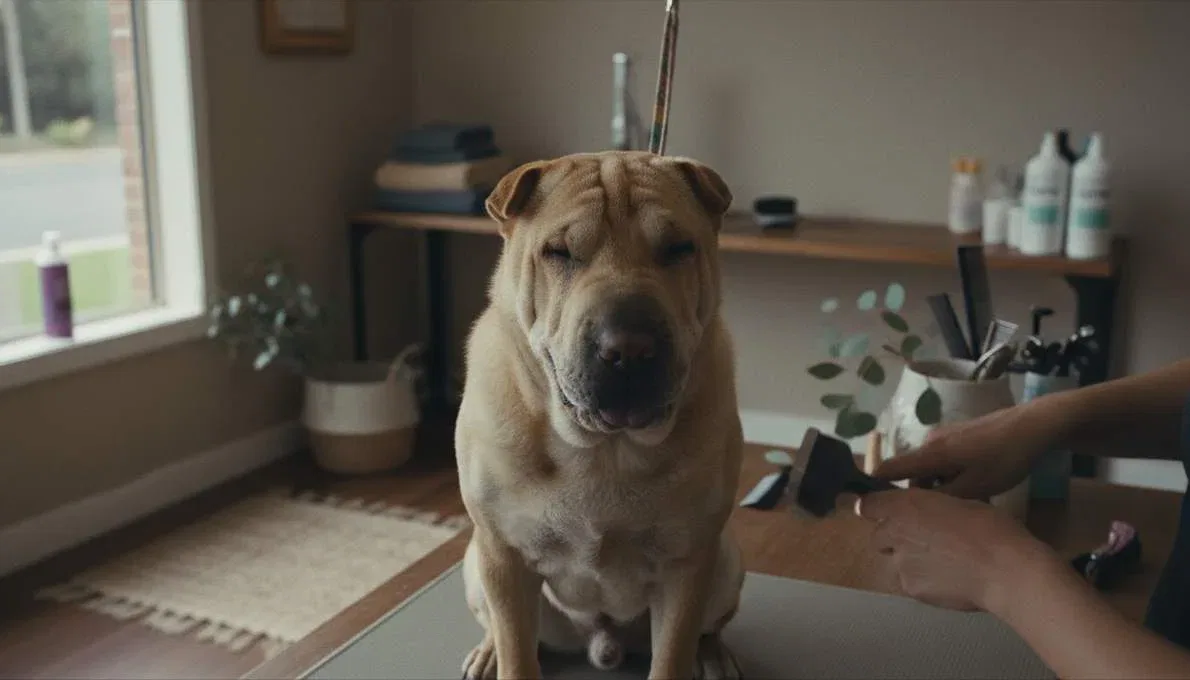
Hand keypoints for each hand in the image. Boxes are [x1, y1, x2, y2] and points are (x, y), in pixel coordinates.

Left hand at [856, 487, 1055, 613]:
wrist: (1004, 569)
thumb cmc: (989, 527)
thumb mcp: (960, 502)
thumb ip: (932, 508)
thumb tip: (928, 513)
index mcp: (906, 506)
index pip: (868, 506)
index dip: (875, 510)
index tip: (886, 514)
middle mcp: (895, 534)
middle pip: (878, 538)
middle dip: (894, 539)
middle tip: (923, 541)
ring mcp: (901, 565)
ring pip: (896, 563)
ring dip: (910, 562)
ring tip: (943, 565)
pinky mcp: (912, 589)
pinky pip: (912, 583)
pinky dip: (924, 581)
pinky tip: (949, 581)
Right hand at [872, 400, 1068, 498]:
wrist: (1033, 426)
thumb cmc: (1003, 459)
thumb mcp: (974, 489)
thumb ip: (941, 500)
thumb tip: (914, 510)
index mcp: (929, 455)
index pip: (888, 470)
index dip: (874, 488)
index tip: (869, 508)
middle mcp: (930, 442)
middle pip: (913, 474)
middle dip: (923, 495)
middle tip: (944, 517)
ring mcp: (945, 436)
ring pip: (931, 469)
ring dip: (942, 486)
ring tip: (969, 502)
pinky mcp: (960, 434)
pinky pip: (944, 460)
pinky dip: (952, 475)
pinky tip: (978, 485)